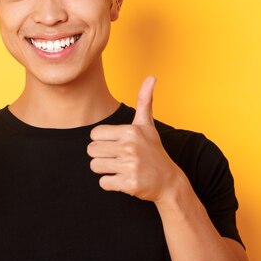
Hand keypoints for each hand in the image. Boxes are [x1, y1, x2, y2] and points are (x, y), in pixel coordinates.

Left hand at [87, 76, 184, 203]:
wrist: (169, 181)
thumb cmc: (153, 150)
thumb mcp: (147, 125)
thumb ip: (145, 100)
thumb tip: (152, 76)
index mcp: (130, 131)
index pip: (94, 134)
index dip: (102, 141)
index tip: (116, 145)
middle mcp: (130, 147)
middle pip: (92, 150)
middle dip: (101, 156)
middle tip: (118, 158)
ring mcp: (130, 166)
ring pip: (94, 166)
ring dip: (104, 169)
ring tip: (119, 168)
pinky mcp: (129, 184)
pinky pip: (103, 183)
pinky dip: (110, 183)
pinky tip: (123, 179)